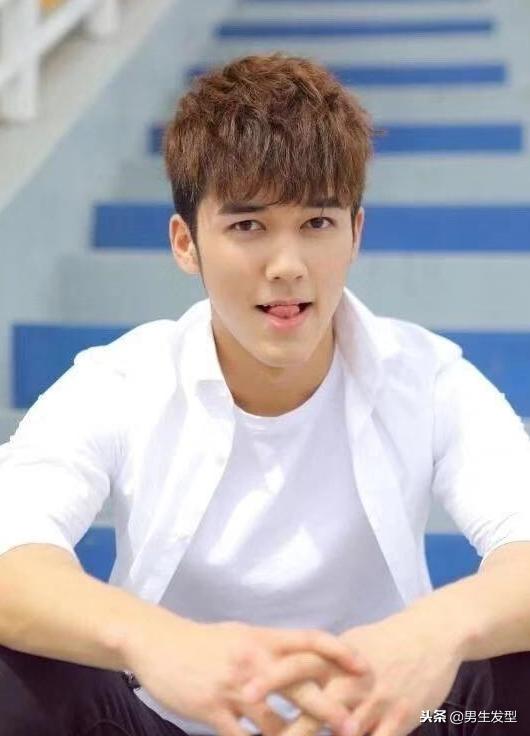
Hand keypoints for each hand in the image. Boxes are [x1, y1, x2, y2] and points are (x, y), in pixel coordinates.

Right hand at [124, 609, 368, 735]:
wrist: (158, 643)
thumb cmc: (205, 641)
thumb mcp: (241, 635)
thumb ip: (272, 648)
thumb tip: (304, 659)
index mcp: (263, 638)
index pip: (310, 640)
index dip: (339, 652)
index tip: (365, 667)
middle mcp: (253, 661)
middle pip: (300, 685)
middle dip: (330, 709)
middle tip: (356, 727)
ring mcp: (233, 687)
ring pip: (275, 722)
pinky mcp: (213, 710)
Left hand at [242, 612, 463, 735]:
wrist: (433, 635)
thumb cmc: (387, 641)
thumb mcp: (352, 642)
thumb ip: (323, 660)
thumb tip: (292, 672)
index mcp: (336, 656)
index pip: (298, 664)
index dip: (270, 679)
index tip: (244, 692)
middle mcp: (353, 678)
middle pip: (316, 706)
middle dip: (289, 730)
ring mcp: (377, 701)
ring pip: (344, 734)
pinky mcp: (400, 719)